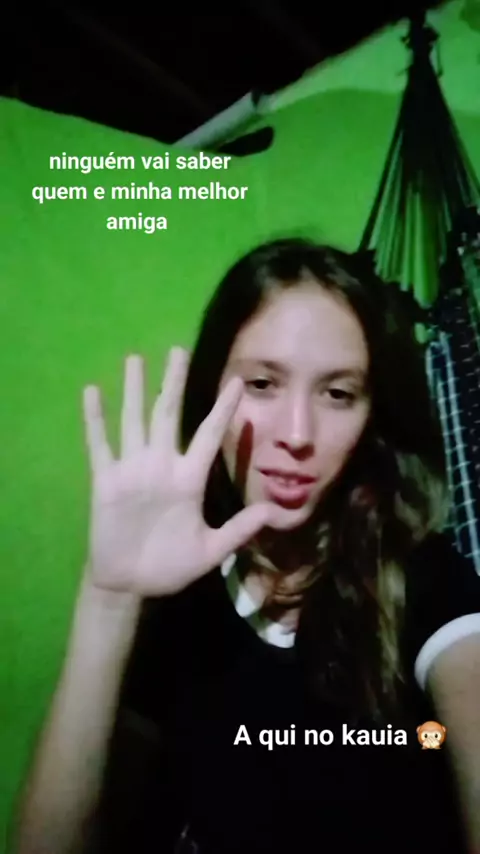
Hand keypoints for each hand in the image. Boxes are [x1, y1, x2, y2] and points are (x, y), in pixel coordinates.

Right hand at [82, 348, 272, 595]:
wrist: (130, 584)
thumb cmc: (170, 566)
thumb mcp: (210, 551)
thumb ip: (238, 530)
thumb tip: (273, 513)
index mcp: (188, 479)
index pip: (210, 435)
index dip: (223, 409)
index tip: (237, 382)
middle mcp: (162, 466)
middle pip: (169, 414)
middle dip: (173, 382)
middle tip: (178, 350)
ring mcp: (132, 470)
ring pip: (134, 420)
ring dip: (134, 390)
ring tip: (136, 358)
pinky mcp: (106, 480)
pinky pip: (101, 444)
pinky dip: (96, 419)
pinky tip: (93, 391)